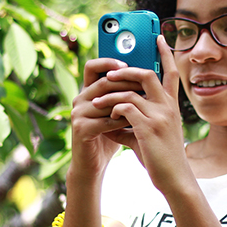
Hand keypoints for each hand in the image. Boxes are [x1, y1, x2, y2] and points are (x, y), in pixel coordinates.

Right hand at [68, 57, 144, 179]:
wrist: (93, 164)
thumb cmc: (108, 136)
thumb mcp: (117, 112)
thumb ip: (125, 95)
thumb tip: (149, 77)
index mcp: (87, 92)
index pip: (92, 67)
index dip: (108, 62)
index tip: (127, 64)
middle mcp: (79, 99)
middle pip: (103, 82)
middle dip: (126, 82)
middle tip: (146, 84)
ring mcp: (77, 113)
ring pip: (106, 100)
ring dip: (127, 101)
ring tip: (146, 102)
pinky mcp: (80, 128)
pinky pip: (105, 120)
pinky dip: (122, 120)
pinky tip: (135, 122)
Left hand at [94, 37, 187, 191]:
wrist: (174, 180)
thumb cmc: (162, 160)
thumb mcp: (148, 137)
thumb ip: (132, 124)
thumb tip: (111, 120)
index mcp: (171, 107)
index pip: (171, 73)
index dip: (165, 53)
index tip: (157, 37)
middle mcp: (168, 107)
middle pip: (147, 74)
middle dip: (126, 69)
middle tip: (110, 72)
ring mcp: (159, 116)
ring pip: (131, 91)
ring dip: (110, 93)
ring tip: (96, 98)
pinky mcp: (148, 128)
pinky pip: (125, 108)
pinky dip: (112, 109)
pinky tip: (105, 115)